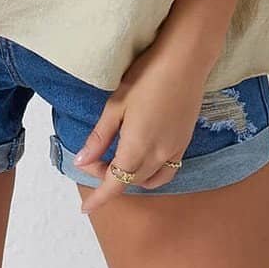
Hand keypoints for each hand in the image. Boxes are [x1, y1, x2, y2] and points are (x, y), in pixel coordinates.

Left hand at [74, 35, 212, 215]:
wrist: (186, 59)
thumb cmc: (147, 75)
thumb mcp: (116, 103)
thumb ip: (100, 136)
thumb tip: (82, 161)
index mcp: (137, 147)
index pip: (115, 185)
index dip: (99, 199)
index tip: (84, 208)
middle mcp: (158, 155)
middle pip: (130, 181)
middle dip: (108, 177)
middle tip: (92, 158)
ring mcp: (175, 150)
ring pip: (150, 180)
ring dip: (131, 178)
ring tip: (116, 160)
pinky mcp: (185, 142)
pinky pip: (167, 171)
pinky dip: (151, 174)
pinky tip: (142, 157)